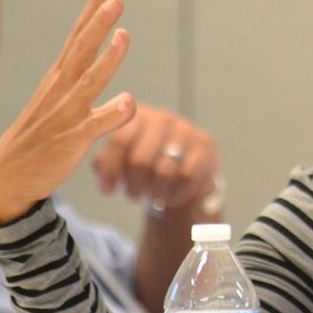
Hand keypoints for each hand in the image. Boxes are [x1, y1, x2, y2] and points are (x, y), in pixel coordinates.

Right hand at [0, 0, 134, 223]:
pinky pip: (93, 126)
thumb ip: (85, 83)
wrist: (7, 179)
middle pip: (80, 51)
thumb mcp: (61, 102)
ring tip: (125, 35)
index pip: (77, 38)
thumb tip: (112, 66)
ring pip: (88, 83)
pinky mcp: (71, 141)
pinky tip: (129, 102)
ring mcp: (65, 115)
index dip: (93, 12)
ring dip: (107, 60)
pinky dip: (111, 114)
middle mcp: (60, 92)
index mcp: (58, 80)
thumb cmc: (41, 138)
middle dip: (98, 23)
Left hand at [93, 104, 218, 210]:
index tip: (109, 191)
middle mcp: (162, 118)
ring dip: (155, 192)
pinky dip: (176, 193)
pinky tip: (171, 196)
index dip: (111, 171)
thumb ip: (106, 165)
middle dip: (135, 185)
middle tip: (133, 194)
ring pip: (164, 171)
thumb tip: (106, 186)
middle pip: (140, 160)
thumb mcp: (120, 159)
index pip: (119, 141)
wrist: (185, 166)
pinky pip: (188, 176)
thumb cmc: (146, 162)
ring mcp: (186, 130)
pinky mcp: (206, 145)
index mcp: (136, 116)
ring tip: (152, 195)